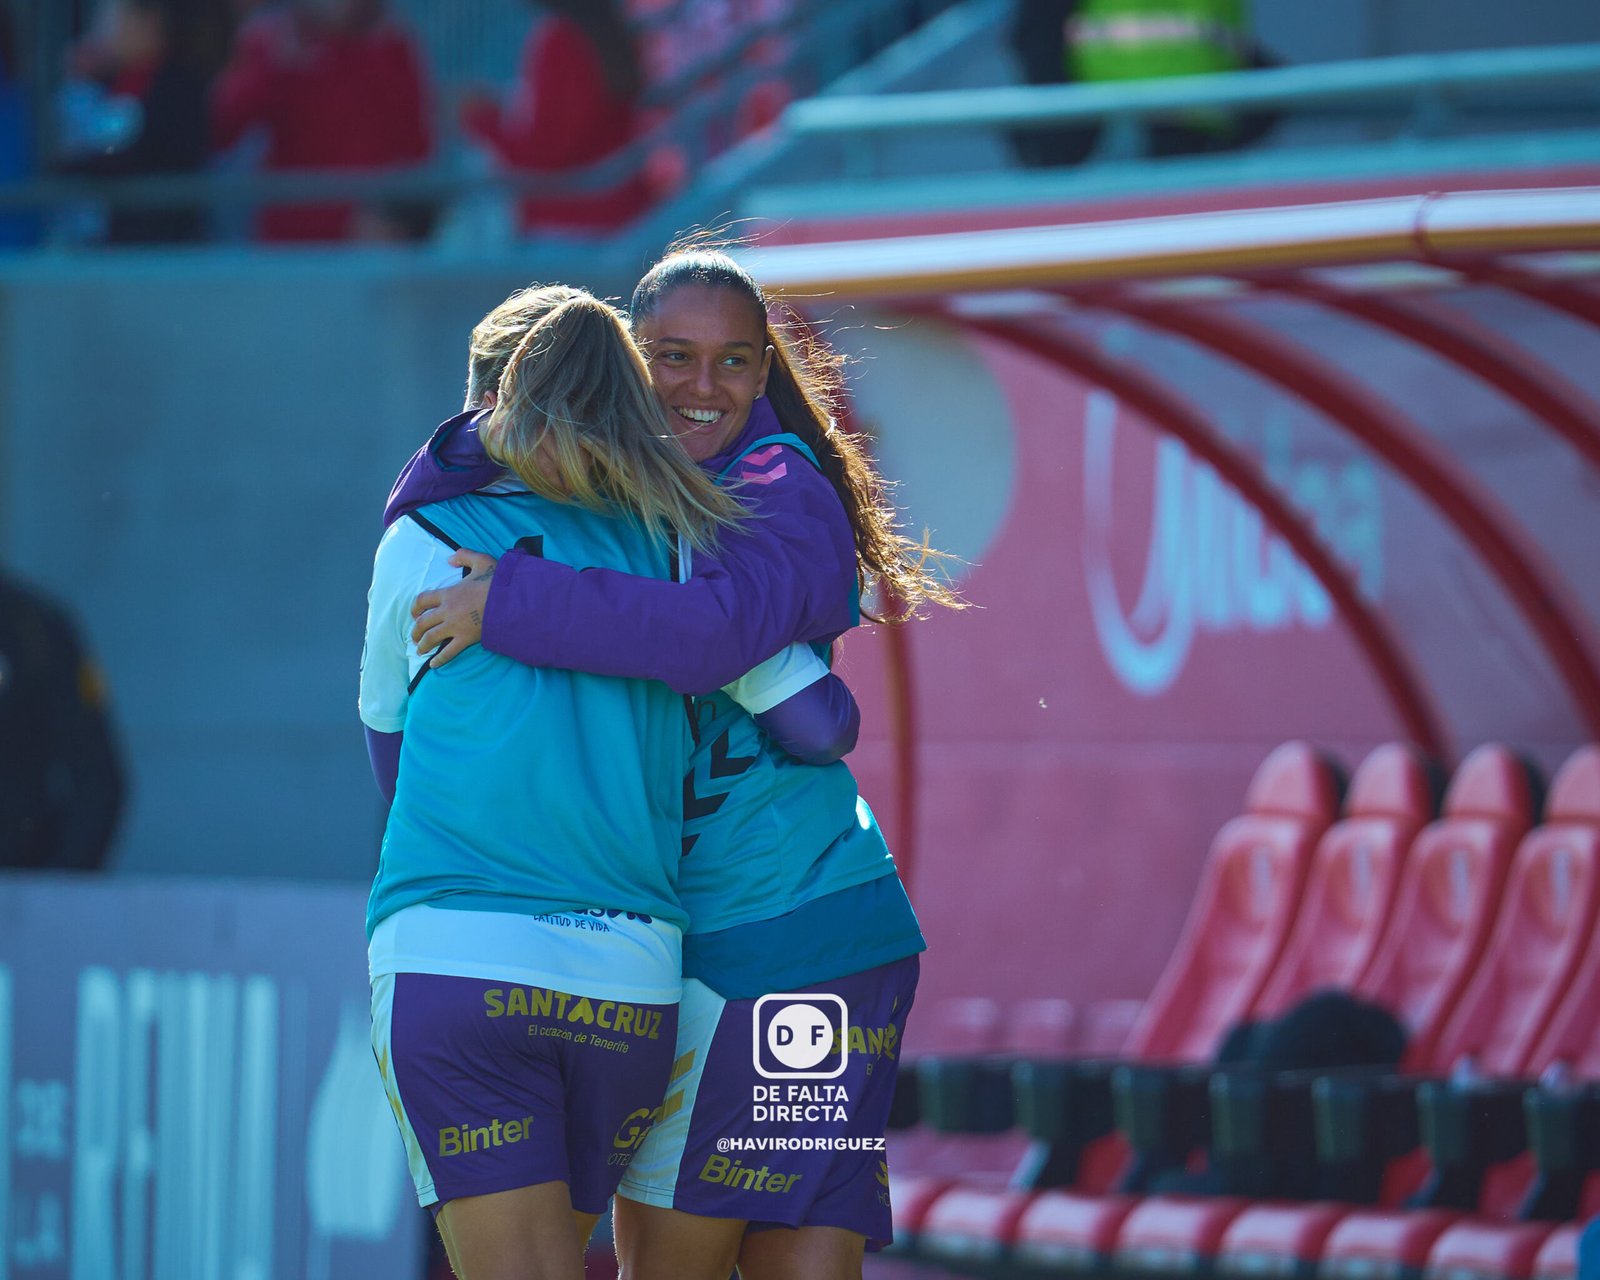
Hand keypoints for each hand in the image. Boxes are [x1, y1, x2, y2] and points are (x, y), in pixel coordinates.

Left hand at [411, 550, 495, 666]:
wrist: (511, 600)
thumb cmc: (497, 582)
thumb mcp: (481, 561)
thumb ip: (463, 556)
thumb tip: (449, 559)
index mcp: (449, 593)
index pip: (423, 600)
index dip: (415, 607)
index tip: (414, 614)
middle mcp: (447, 611)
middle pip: (423, 622)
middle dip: (415, 630)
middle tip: (414, 636)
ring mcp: (455, 626)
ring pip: (431, 637)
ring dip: (422, 644)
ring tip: (419, 650)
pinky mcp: (466, 638)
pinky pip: (448, 651)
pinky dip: (439, 659)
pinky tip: (433, 665)